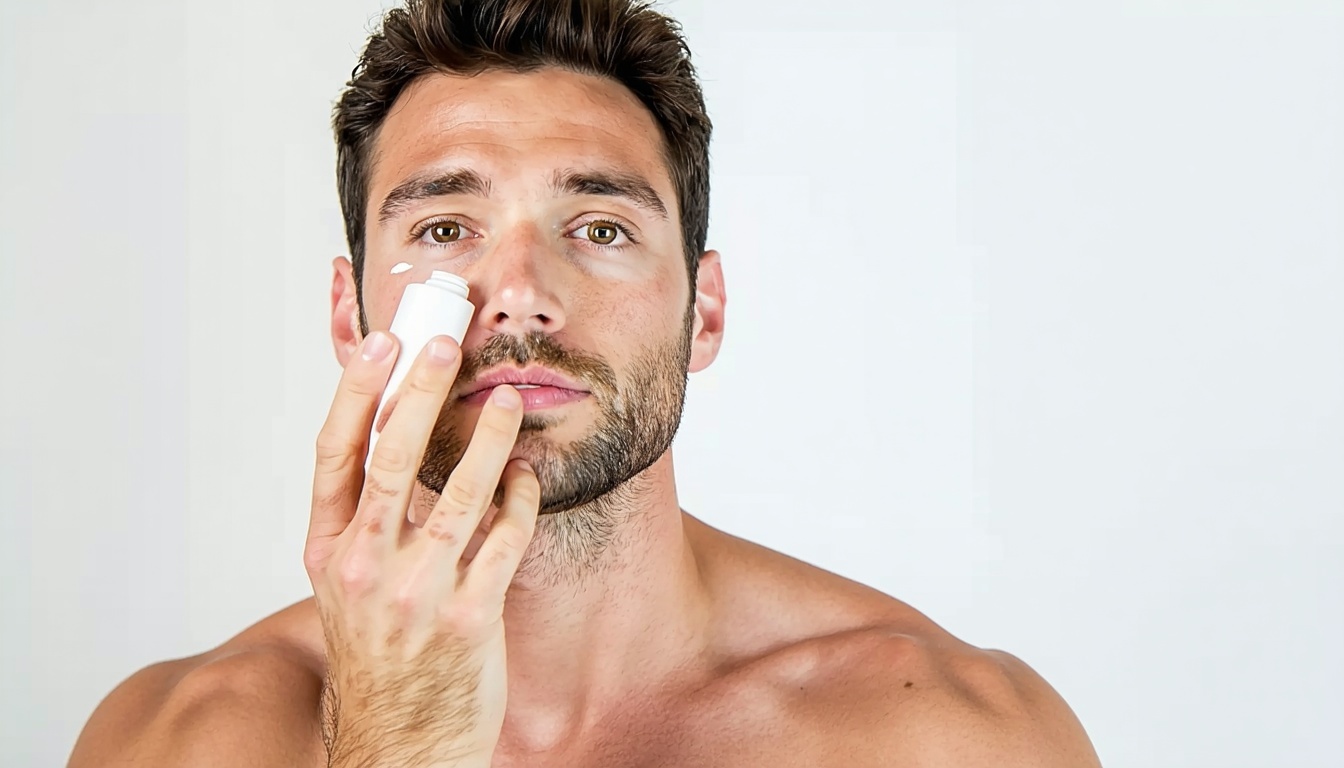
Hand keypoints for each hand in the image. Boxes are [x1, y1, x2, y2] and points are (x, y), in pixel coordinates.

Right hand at [303, 332, 540, 767]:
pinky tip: (528, 477)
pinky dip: (520, 500)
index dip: (357, 393)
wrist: (399, 736)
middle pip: (394, 459)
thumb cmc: (379, 649)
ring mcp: (417, 592)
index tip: (383, 345)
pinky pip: (504, 539)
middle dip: (422, 394)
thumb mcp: (349, 580)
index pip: (335, 454)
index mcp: (327, 548)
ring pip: (458, 494)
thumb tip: (400, 431)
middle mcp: (365, 565)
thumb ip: (366, 515)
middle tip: (447, 346)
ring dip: (488, 439)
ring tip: (508, 401)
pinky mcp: (469, 616)